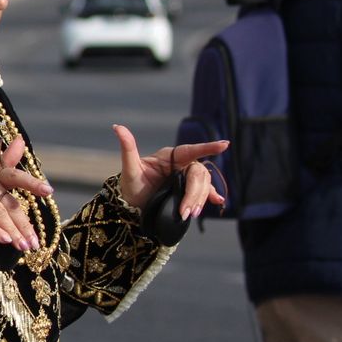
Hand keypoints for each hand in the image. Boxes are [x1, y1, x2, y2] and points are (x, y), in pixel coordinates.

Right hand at [0, 137, 54, 249]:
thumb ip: (5, 162)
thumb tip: (20, 140)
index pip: (14, 176)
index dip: (31, 182)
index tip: (49, 191)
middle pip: (9, 203)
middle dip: (24, 225)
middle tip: (34, 243)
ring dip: (13, 231)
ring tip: (24, 247)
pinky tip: (5, 240)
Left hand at [112, 125, 227, 217]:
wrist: (132, 206)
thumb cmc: (130, 185)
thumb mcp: (129, 169)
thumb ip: (128, 148)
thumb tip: (117, 127)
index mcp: (169, 156)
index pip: (190, 150)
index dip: (207, 148)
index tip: (225, 145)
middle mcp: (180, 165)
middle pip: (198, 174)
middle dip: (194, 193)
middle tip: (185, 212)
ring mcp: (186, 178)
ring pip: (203, 184)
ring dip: (200, 199)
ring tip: (190, 214)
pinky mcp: (188, 190)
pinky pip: (205, 191)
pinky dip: (212, 195)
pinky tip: (218, 201)